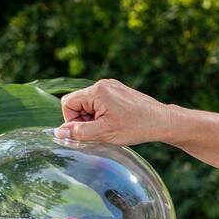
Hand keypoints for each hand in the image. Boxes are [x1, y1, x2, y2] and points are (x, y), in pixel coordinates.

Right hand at [56, 79, 173, 144]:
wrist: (160, 121)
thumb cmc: (134, 127)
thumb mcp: (102, 133)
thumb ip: (78, 133)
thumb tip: (58, 133)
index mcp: (96, 91)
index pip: (67, 103)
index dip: (70, 121)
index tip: (84, 132)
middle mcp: (102, 84)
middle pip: (77, 103)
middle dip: (82, 120)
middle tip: (98, 132)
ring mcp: (111, 86)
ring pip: (88, 104)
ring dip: (92, 119)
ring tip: (108, 128)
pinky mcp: (117, 91)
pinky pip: (99, 103)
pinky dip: (101, 115)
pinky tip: (114, 123)